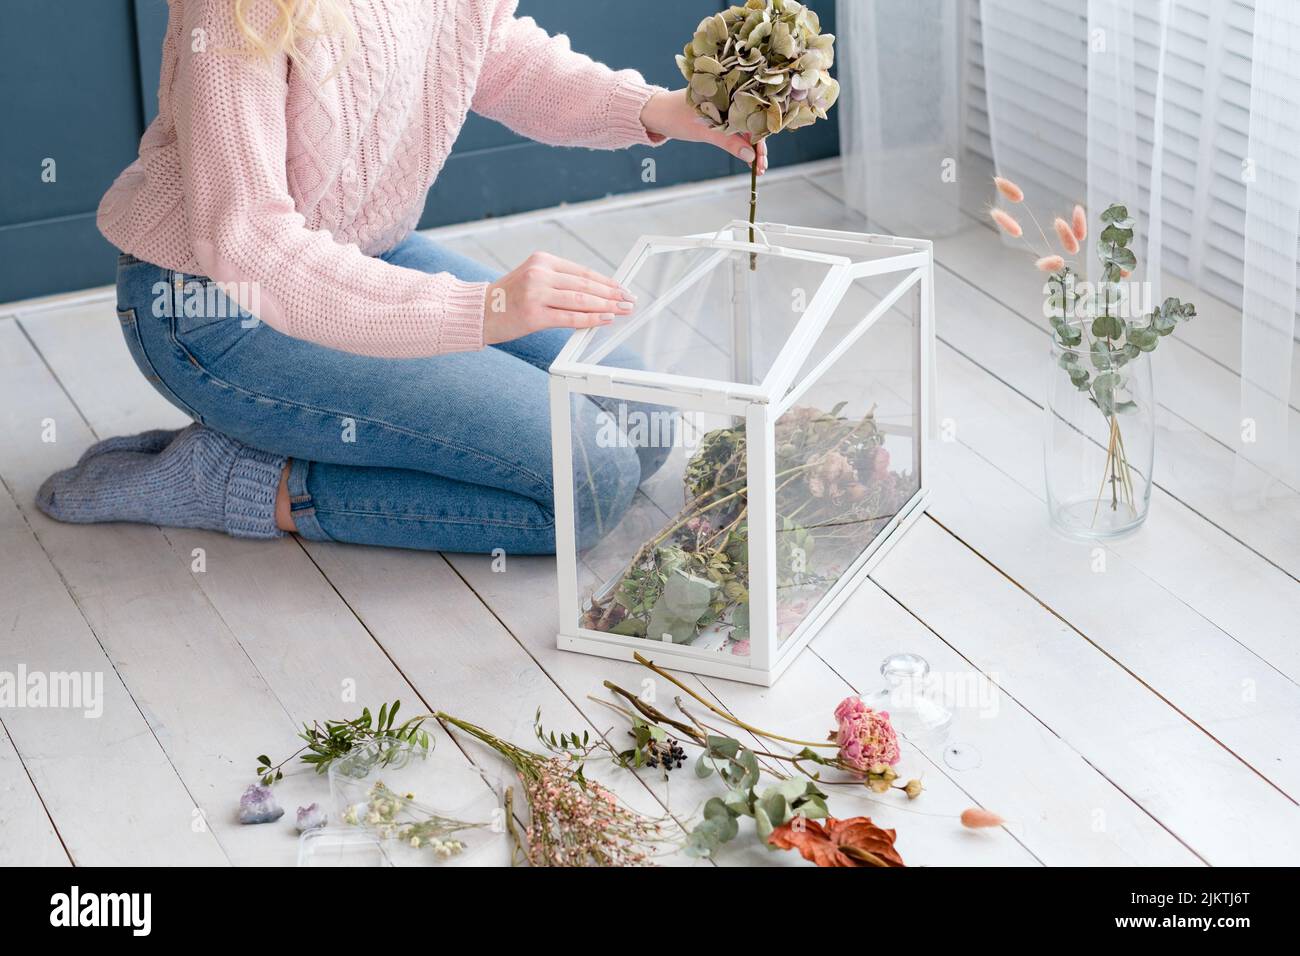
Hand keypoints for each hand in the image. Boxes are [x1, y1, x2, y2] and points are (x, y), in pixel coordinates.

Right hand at [482, 252, 634, 344]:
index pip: (583, 272)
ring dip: (606, 306)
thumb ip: (561, 283)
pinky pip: (569, 317)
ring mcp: (536, 294)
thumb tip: (597, 293)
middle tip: (628, 300)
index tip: (622, 289)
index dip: (607, 281)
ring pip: (581, 300)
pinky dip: (590, 319)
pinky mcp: (534, 315)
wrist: (480, 312)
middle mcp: (540, 273)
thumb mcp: (534, 279)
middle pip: (585, 285)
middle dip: (612, 294)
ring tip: (621, 310)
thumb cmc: (510, 299)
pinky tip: (604, 319)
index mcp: (542, 260)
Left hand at [640, 89, 768, 172]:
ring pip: (744, 129)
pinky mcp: (719, 116)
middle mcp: (730, 97)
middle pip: (751, 123)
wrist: (654, 113)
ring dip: (750, 147)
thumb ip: (728, 143)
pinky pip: (735, 130)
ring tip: (756, 167)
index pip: (753, 116)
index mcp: (728, 92)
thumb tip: (750, 157)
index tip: (761, 159)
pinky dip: (740, 144)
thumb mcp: (704, 131)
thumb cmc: (675, 117)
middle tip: (760, 168)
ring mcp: (725, 107)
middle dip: (758, 147)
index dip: (760, 139)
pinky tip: (746, 156)